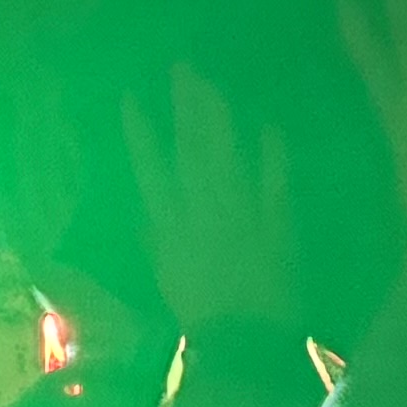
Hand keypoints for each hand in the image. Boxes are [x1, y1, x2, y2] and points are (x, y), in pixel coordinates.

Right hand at [117, 64, 304, 341]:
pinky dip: (272, 150)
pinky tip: (269, 123)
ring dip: (218, 114)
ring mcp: (240, 210)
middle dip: (185, 104)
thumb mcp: (166, 272)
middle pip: (191, 147)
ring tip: (211, 82)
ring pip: (225, 152)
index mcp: (170, 223)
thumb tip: (145, 207)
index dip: (140, 132)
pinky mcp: (275, 219)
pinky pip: (273, 177)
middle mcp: (202, 208)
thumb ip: (153, 236)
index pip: (150, 168)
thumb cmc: (200, 310)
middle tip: (182, 67)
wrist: (243, 339)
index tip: (130, 99)